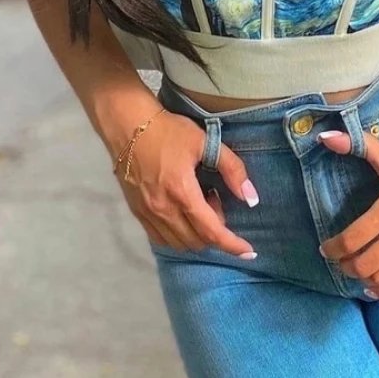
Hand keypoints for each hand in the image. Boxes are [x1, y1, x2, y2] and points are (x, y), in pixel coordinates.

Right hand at [110, 104, 258, 258]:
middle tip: (215, 199)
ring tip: (199, 203)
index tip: (249, 252)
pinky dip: (178, 234)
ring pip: (179, 244)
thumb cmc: (168, 130)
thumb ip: (232, 168)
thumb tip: (251, 197)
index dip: (232, 245)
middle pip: (197, 241)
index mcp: (182, 192)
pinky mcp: (137, 212)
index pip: (212, 231)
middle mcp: (163, 209)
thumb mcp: (205, 141)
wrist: (127, 124)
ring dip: (196, 234)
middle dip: (215, 230)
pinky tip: (182, 212)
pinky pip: (161, 239)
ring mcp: (147, 213)